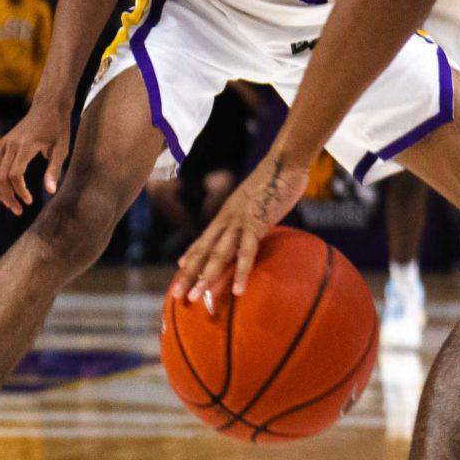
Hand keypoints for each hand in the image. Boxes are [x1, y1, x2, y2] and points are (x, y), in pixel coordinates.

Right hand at [0, 99, 69, 213]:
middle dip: (7, 196)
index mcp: (26, 146)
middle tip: (18, 210)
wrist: (48, 105)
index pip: (14, 174)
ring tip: (11, 205)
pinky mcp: (2, 143)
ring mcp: (4, 143)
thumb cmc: (58, 128)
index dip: (20, 191)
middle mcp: (10, 144)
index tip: (29, 202)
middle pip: (0, 176)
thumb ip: (54, 170)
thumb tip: (50, 192)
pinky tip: (7, 192)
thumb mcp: (62, 149)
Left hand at [172, 148, 310, 309]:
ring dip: (206, 277)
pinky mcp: (256, 224)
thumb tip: (247, 228)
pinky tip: (237, 290)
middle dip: (189, 275)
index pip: (203, 241)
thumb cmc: (273, 182)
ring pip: (218, 254)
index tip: (179, 273)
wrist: (283, 163)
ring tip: (197, 297)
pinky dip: (241, 271)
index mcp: (225, 216)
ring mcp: (239, 222)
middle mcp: (226, 220)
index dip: (190, 258)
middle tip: (176, 295)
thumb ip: (247, 217)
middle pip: (203, 251)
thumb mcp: (254, 203)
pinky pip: (247, 251)